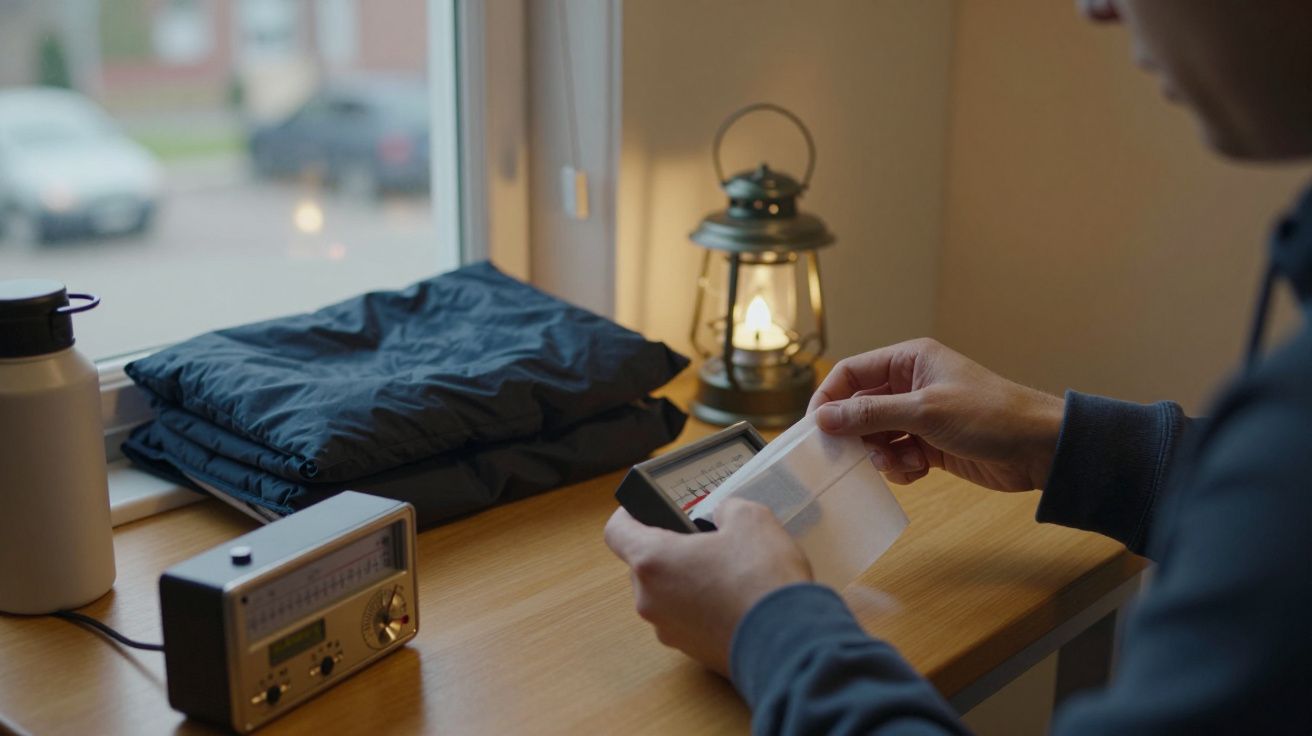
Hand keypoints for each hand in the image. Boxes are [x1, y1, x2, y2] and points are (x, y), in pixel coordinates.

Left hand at [603, 500, 812, 675]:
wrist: (790, 643)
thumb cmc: (762, 581)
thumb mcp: (750, 519)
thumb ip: (726, 508)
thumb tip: (722, 516)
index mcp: (653, 561)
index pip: (616, 532)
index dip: (629, 515)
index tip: (643, 511)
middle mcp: (651, 600)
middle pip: (643, 566)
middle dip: (669, 550)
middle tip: (702, 540)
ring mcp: (669, 631)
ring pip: (666, 595)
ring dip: (687, 582)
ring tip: (727, 572)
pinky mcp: (692, 653)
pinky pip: (688, 621)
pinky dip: (703, 609)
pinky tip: (736, 601)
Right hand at [808, 338, 1064, 490]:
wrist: (1040, 449)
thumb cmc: (990, 416)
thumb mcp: (925, 411)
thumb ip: (871, 414)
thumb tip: (823, 418)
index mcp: (909, 361)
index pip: (851, 374)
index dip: (830, 399)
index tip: (816, 429)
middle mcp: (911, 384)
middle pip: (860, 408)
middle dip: (858, 434)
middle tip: (857, 456)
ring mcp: (920, 416)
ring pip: (876, 436)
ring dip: (882, 455)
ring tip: (902, 464)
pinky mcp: (931, 444)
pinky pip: (896, 456)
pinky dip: (901, 467)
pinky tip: (920, 470)